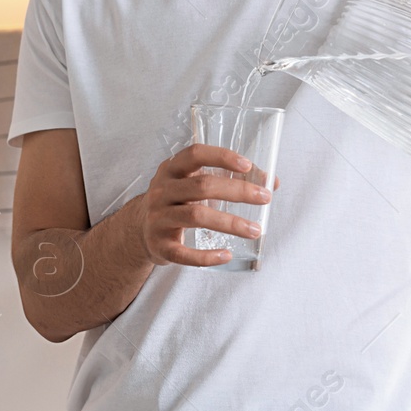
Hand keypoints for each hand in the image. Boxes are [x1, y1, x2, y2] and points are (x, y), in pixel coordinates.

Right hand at [134, 143, 272, 266]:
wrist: (138, 230)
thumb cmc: (177, 201)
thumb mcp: (193, 184)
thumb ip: (229, 179)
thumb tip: (272, 182)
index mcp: (171, 169)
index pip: (195, 154)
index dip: (221, 156)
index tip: (247, 165)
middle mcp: (162, 190)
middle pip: (202, 186)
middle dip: (237, 191)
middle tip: (265, 198)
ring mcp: (158, 218)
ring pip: (196, 216)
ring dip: (230, 223)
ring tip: (255, 230)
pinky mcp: (159, 245)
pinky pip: (184, 253)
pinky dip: (206, 256)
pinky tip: (227, 255)